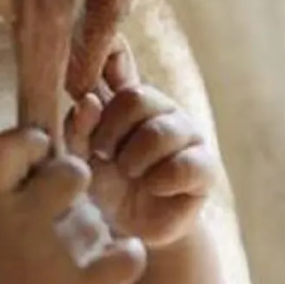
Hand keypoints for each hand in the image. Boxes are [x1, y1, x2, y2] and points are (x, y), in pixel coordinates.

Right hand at [0, 128, 146, 283]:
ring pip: (99, 217)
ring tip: (66, 256)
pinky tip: (109, 261)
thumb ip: (3, 184)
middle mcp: (23, 220)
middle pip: (74, 171)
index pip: (13, 143)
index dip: (31, 140)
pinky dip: (125, 255)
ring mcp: (55, 254)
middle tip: (62, 207)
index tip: (37, 152)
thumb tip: (42, 143)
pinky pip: (128, 254)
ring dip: (91, 229)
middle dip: (73, 182)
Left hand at [65, 42, 214, 249]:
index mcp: (124, 97)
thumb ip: (80, 127)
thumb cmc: (101, 187)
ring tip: (129, 174)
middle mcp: (159, 108)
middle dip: (110, 131)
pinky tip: (154, 188)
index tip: (95, 63)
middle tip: (103, 155)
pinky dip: (160, 180)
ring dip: (134, 159)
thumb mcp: (80, 157)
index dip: (108, 51)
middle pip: (135, 97)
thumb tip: (87, 101)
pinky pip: (184, 165)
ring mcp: (186, 134)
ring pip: (159, 131)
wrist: (128, 232)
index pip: (118, 57)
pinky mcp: (204, 166)